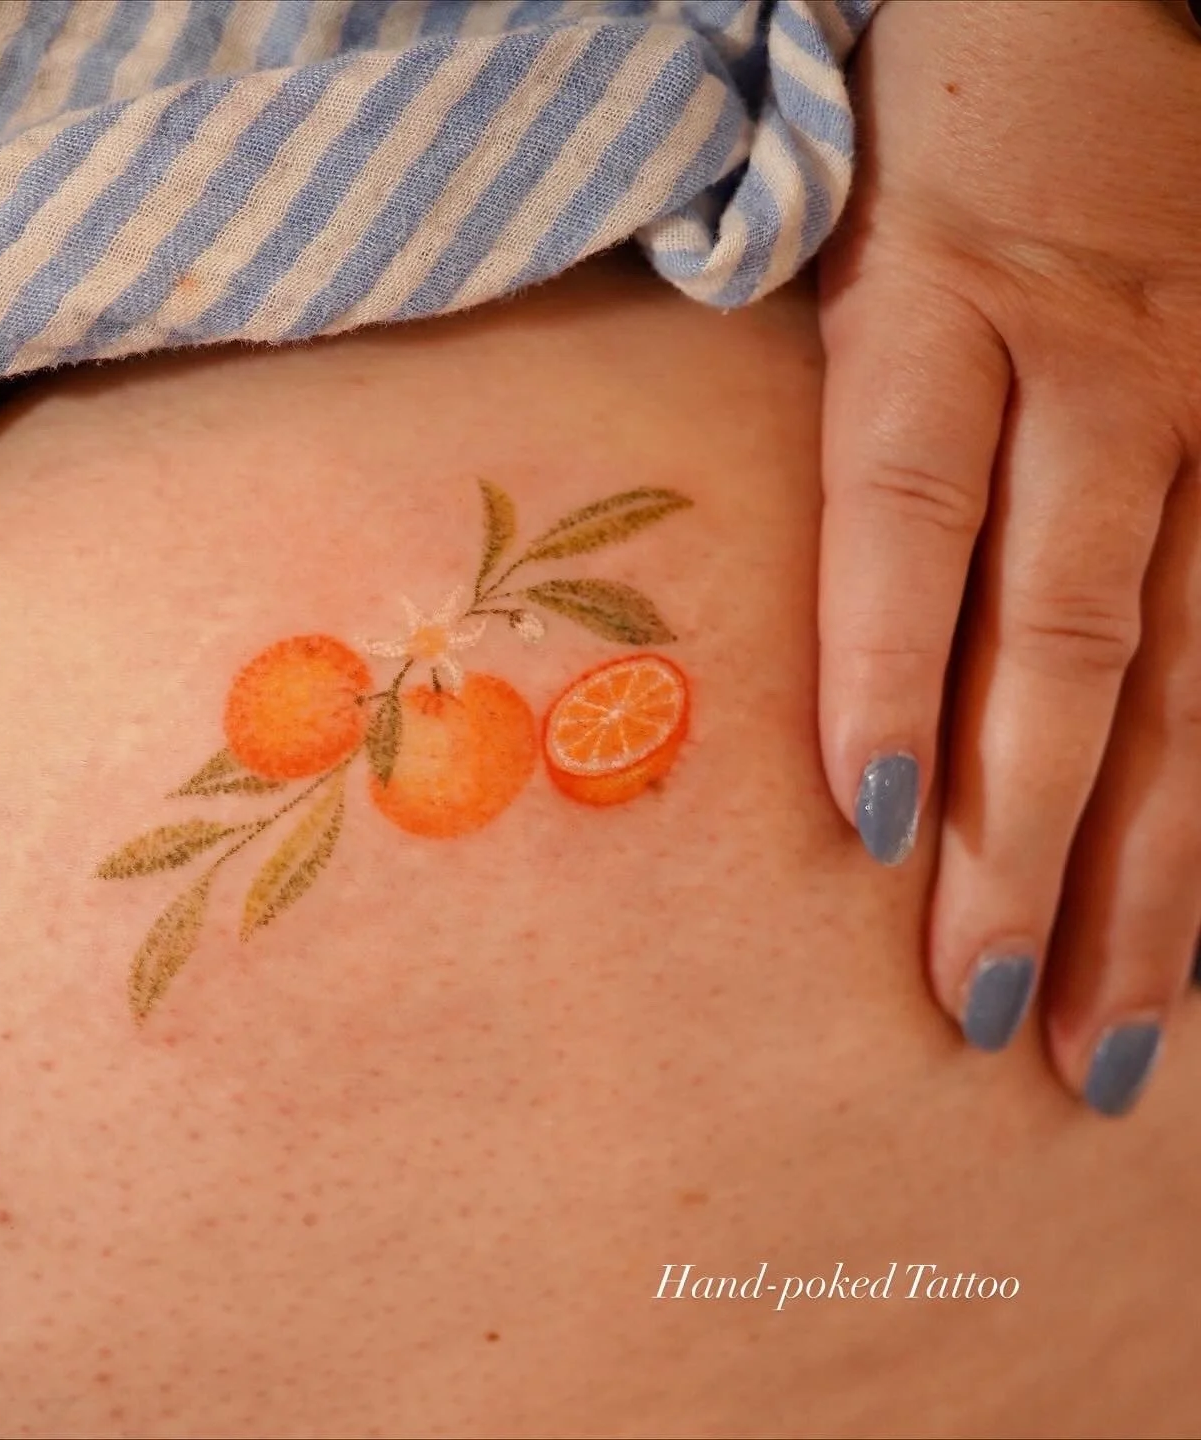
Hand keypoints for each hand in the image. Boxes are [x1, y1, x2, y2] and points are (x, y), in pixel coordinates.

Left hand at [816, 0, 1200, 1112]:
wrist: (1073, 20)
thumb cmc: (913, 159)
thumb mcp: (830, 249)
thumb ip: (814, 432)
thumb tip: (756, 622)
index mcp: (941, 313)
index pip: (911, 514)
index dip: (892, 670)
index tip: (877, 833)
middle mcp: (1098, 374)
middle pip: (1065, 631)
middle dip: (1033, 834)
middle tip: (985, 1009)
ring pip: (1187, 669)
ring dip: (1149, 870)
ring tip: (1104, 1035)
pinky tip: (1189, 921)